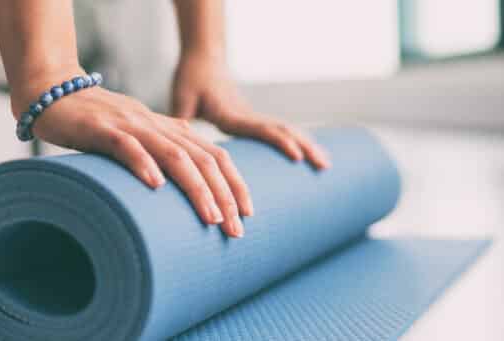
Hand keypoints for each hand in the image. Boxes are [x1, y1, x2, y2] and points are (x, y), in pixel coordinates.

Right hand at [10, 70, 252, 237]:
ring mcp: (130, 125)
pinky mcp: (101, 128)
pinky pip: (127, 146)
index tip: (248, 213)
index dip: (234, 183)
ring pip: (174, 155)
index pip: (213, 154)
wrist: (51, 92)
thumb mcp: (134, 137)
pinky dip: (143, 164)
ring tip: (210, 216)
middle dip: (224, 195)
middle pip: (202, 159)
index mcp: (167, 129)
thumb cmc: (92, 121)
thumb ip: (157, 151)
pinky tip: (156, 185)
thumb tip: (176, 183)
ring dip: (196, 187)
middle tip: (235, 229)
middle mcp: (155, 126)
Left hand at [171, 54, 330, 168]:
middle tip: (324, 167)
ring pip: (286, 130)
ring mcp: (253, 117)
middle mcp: (248, 116)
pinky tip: (309, 155)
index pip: (261, 128)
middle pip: (282, 130)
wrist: (203, 59)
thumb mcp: (182, 97)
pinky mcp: (253, 120)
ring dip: (307, 145)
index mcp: (232, 113)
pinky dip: (297, 142)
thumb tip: (176, 142)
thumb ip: (181, 116)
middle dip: (304, 148)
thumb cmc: (191, 78)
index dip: (279, 141)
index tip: (297, 155)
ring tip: (326, 165)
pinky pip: (279, 131)